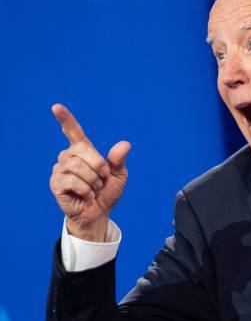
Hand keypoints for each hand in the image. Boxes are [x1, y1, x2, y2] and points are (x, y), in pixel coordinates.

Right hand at [49, 104, 130, 241]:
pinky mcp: (55, 183)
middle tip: (102, 179)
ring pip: (77, 166)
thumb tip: (125, 144)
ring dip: (93, 180)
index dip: (66, 119)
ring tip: (94, 189)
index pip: (73, 131)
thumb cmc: (107, 192)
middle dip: (99, 166)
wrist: (99, 213)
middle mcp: (68, 157)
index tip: (56, 107)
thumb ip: (119, 160)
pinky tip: (86, 195)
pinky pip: (72, 181)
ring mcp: (60, 170)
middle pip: (82, 150)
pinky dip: (85, 190)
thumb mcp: (118, 175)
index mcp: (83, 151)